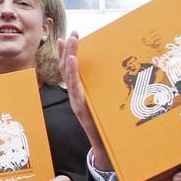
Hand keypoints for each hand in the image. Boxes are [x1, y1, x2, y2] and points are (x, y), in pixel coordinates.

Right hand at [56, 32, 111, 170]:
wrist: (104, 146)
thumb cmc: (105, 126)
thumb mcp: (103, 105)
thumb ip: (102, 93)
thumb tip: (113, 76)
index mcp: (79, 93)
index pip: (70, 69)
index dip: (68, 53)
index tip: (69, 38)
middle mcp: (75, 95)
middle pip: (67, 69)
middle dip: (68, 50)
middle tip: (71, 34)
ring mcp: (76, 100)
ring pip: (68, 75)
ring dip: (69, 56)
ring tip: (70, 41)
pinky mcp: (80, 106)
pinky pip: (74, 87)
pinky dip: (71, 72)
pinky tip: (72, 61)